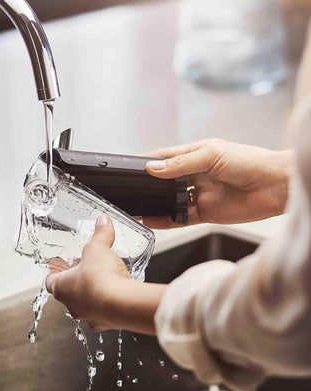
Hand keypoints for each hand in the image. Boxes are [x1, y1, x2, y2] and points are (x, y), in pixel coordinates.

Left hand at [46, 215, 165, 333]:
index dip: (54, 270)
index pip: (50, 280)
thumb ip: (100, 234)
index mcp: (62, 287)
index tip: (57, 263)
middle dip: (75, 279)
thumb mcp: (98, 247)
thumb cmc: (100, 279)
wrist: (122, 304)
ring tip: (101, 279)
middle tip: (82, 268)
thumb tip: (102, 222)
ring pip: (86, 304)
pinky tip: (116, 292)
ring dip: (91, 292)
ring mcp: (89, 316)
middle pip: (68, 292)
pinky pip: (104, 312)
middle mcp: (73, 306)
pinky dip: (108, 302)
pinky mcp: (107, 322)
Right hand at [143, 139, 293, 228]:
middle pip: (166, 181)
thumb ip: (181, 164)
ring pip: (172, 201)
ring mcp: (201, 194)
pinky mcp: (206, 212)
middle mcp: (196, 175)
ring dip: (156, 204)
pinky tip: (153, 220)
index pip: (166, 157)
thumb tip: (153, 169)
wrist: (275, 186)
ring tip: (138, 207)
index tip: (130, 166)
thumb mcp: (211, 155)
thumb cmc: (250, 162)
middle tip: (132, 190)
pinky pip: (181, 218)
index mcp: (197, 155)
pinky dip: (167, 220)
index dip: (149, 161)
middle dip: (150, 185)